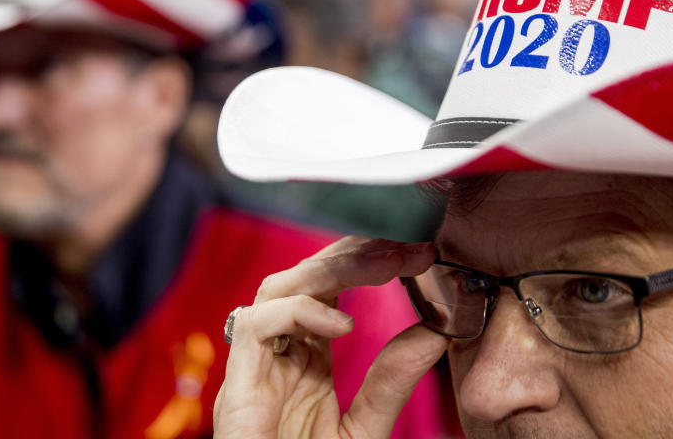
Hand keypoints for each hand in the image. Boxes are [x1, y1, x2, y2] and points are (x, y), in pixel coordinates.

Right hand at [213, 237, 447, 438]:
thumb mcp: (364, 431)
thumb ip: (391, 383)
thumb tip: (435, 332)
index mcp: (305, 361)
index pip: (328, 290)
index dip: (369, 265)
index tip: (420, 257)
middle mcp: (277, 357)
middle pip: (302, 278)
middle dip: (355, 254)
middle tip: (407, 250)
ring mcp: (254, 370)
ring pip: (277, 288)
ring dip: (332, 268)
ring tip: (384, 268)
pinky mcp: (237, 388)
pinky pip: (256, 326)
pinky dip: (300, 313)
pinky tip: (342, 325)